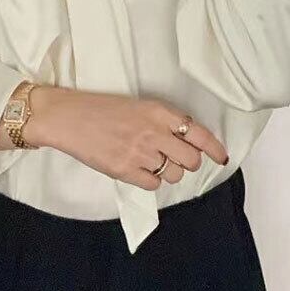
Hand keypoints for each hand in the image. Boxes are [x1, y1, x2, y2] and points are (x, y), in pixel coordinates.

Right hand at [22, 85, 228, 190]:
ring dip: (167, 172)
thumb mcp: (138, 106)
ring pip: (174, 174)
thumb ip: (162, 121)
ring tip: (148, 161)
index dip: (214, 149)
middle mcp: (154, 131)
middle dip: (187, 163)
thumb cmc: (100, 109)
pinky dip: (149, 180)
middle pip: (191, 160)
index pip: (199, 133)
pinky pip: (154, 184)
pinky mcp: (125, 170)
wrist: (68, 117)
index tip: (221, 158)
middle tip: (176, 160)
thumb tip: (185, 140)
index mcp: (158, 111)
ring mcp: (140, 152)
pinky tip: (136, 169)